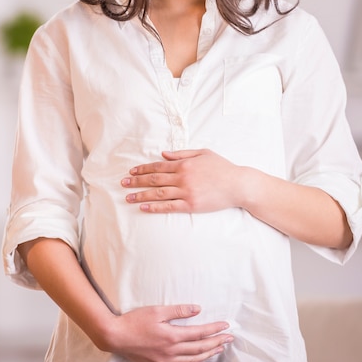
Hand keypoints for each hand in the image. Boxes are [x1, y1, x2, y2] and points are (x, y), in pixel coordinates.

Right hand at [107, 304, 232, 361]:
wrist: (115, 337)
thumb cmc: (135, 321)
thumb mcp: (157, 310)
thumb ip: (178, 310)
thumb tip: (197, 309)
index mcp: (172, 336)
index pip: (200, 333)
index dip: (214, 329)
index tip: (226, 325)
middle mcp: (171, 351)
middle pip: (200, 348)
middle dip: (216, 343)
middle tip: (229, 338)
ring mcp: (165, 360)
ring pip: (192, 360)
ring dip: (207, 354)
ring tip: (218, 349)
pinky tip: (198, 358)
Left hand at [121, 149, 243, 212]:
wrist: (238, 184)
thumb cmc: (222, 168)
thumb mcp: (203, 153)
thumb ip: (182, 153)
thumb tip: (163, 154)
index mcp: (185, 164)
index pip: (158, 166)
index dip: (143, 169)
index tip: (131, 172)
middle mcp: (183, 177)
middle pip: (154, 179)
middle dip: (137, 181)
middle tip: (123, 184)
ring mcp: (186, 191)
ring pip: (158, 193)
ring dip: (141, 195)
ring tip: (128, 197)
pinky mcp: (191, 204)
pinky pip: (169, 206)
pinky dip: (155, 207)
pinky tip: (144, 207)